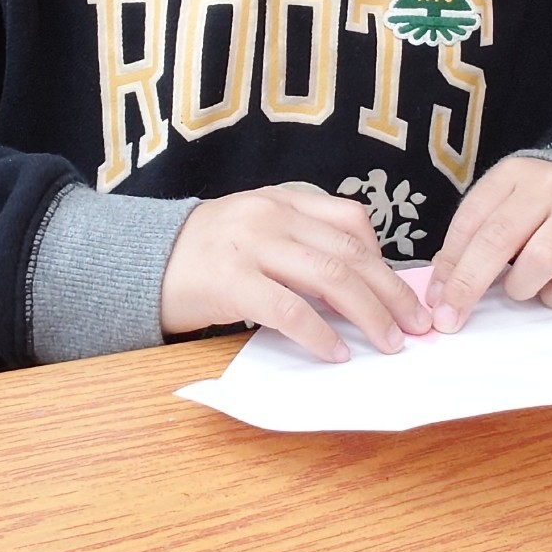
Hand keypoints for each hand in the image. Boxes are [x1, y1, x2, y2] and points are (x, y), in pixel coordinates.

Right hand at [158, 185, 433, 361]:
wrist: (135, 262)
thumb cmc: (203, 256)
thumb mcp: (255, 232)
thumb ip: (300, 247)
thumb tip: (358, 291)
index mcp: (282, 199)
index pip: (351, 221)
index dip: (385, 258)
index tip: (405, 291)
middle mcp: (271, 214)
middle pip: (350, 252)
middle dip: (391, 291)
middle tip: (417, 324)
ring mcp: (250, 244)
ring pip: (330, 277)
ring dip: (368, 313)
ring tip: (389, 341)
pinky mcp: (230, 280)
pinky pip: (289, 309)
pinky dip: (320, 334)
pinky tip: (337, 352)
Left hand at [426, 157, 551, 332]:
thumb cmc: (542, 206)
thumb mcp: (504, 206)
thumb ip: (474, 237)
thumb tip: (442, 287)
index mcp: (513, 174)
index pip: (471, 220)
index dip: (449, 263)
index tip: (436, 298)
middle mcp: (549, 188)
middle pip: (499, 239)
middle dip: (468, 284)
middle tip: (450, 317)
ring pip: (539, 262)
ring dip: (520, 287)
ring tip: (521, 284)